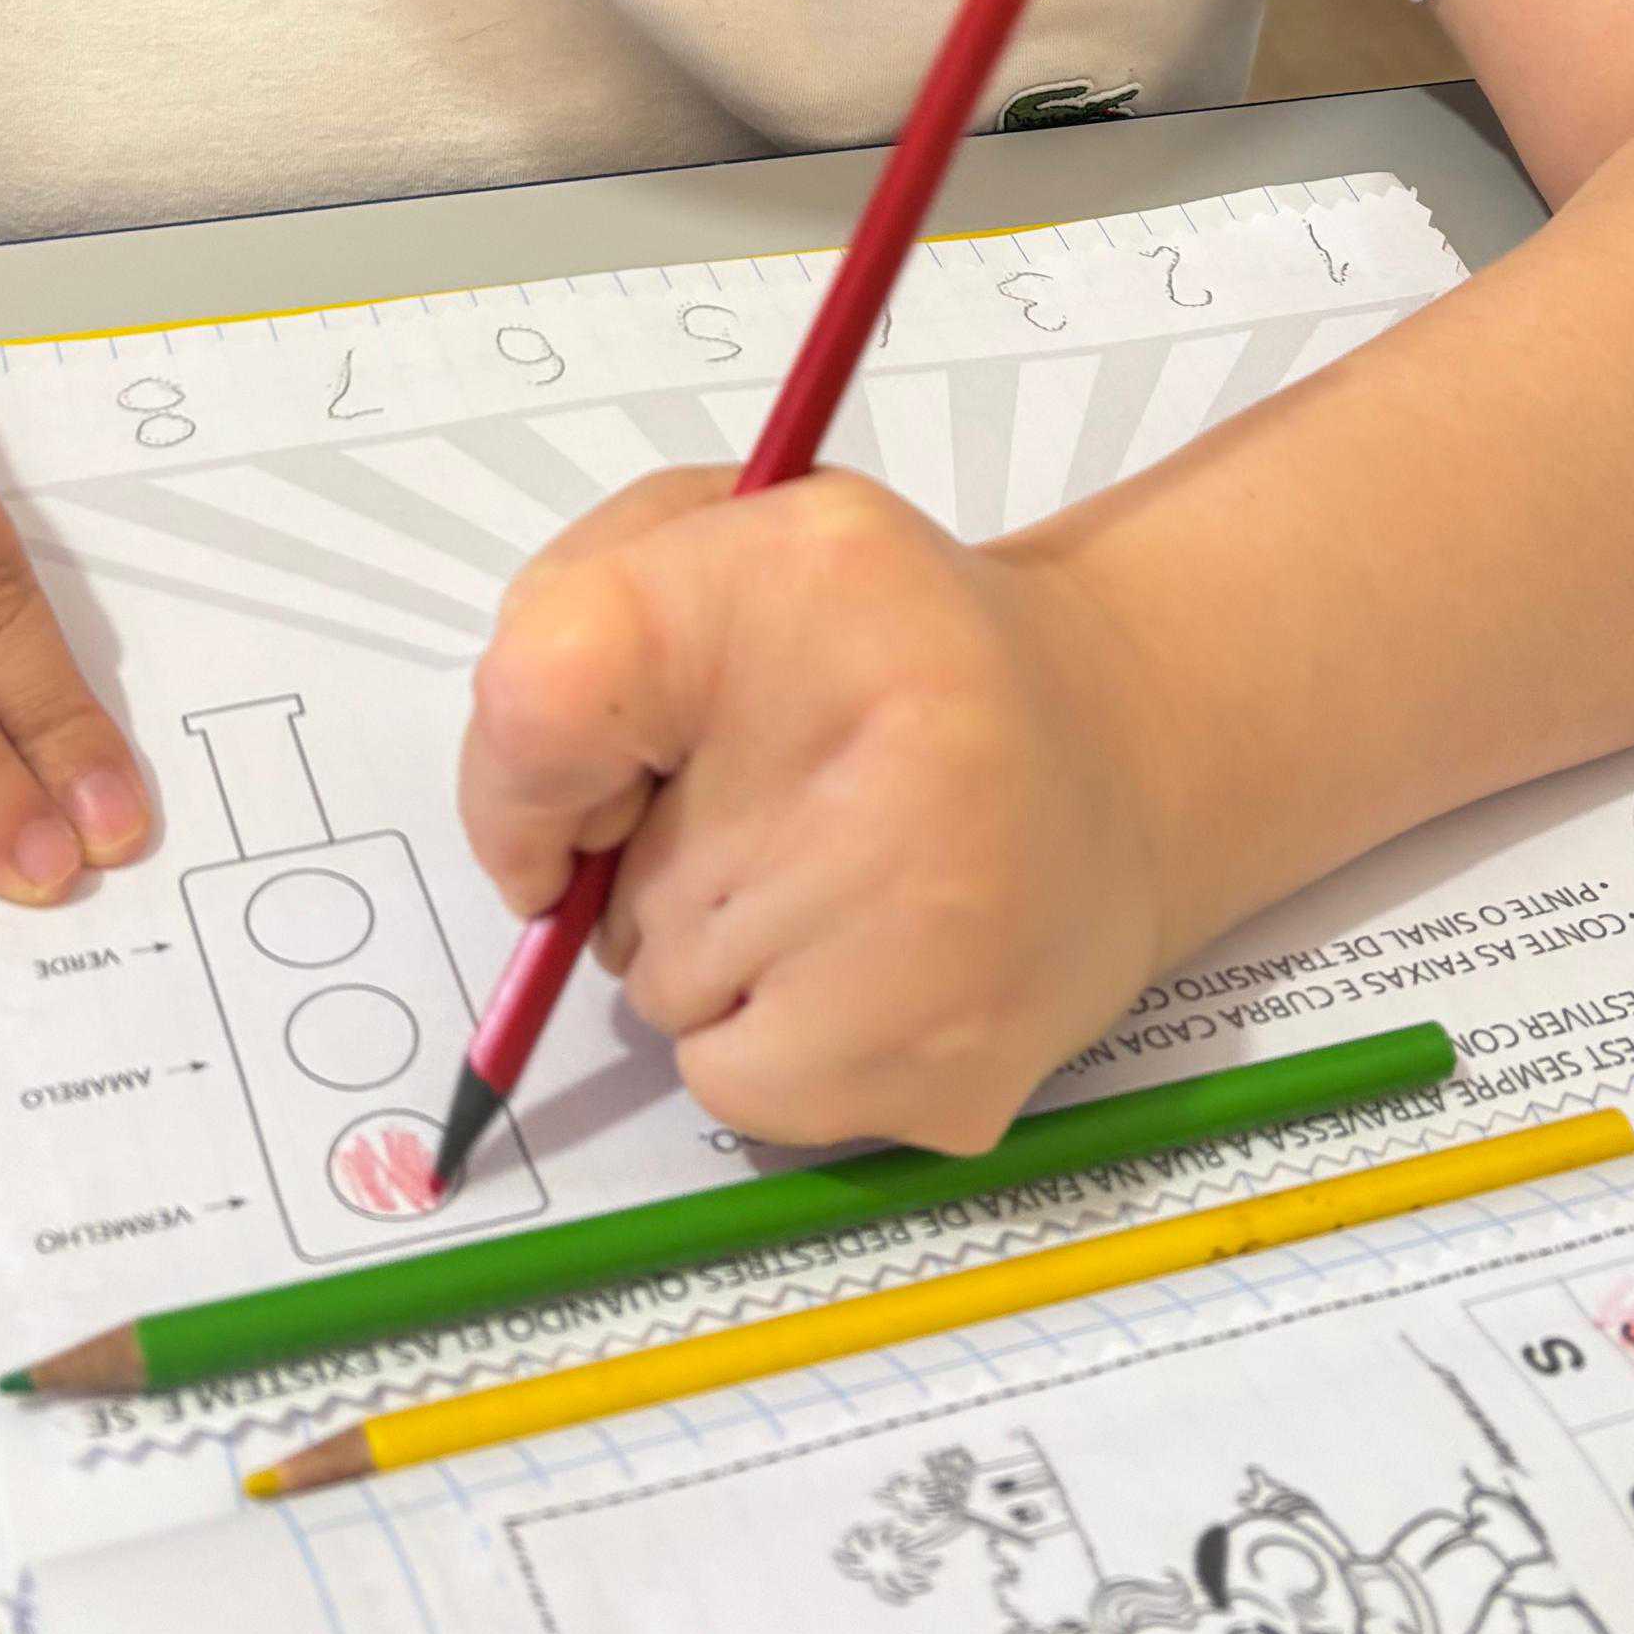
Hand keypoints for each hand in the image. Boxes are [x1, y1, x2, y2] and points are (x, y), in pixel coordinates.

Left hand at [458, 467, 1174, 1151]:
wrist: (1115, 747)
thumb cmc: (883, 648)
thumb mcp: (724, 544)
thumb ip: (574, 627)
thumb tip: (539, 852)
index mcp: (809, 576)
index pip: (545, 695)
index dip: (518, 783)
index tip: (581, 801)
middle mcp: (888, 745)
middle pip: (611, 891)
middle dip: (652, 866)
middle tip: (790, 799)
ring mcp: (929, 928)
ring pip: (665, 997)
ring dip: (713, 953)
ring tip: (846, 871)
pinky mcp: (951, 1071)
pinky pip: (736, 1089)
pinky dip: (768, 1044)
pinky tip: (870, 962)